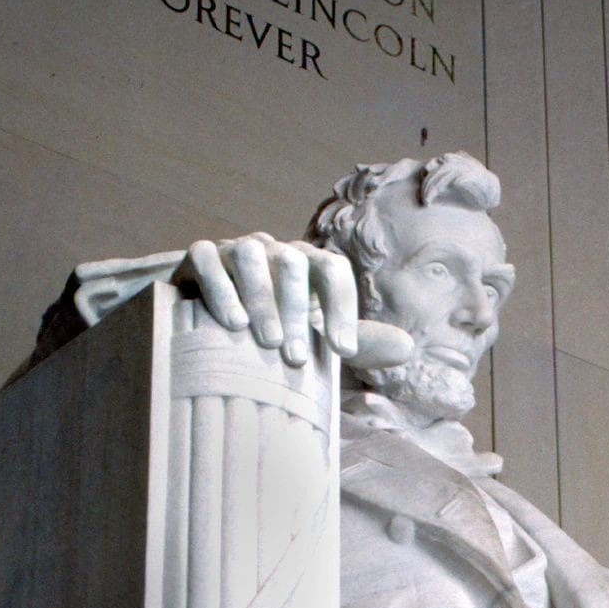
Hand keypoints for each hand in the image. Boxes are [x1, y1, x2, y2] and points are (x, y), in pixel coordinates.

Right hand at [173, 232, 359, 366]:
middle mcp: (276, 251)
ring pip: (252, 255)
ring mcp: (236, 249)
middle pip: (294, 263)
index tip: (344, 352)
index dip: (343, 308)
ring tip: (268, 342)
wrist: (208, 316)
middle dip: (299, 310)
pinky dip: (221, 288)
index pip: (333, 270)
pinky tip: (232, 323)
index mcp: (309, 265)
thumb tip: (408, 349)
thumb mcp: (317, 335)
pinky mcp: (200, 256)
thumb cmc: (276, 328)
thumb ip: (360, 340)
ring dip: (262, 298)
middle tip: (298, 358)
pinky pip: (208, 259)